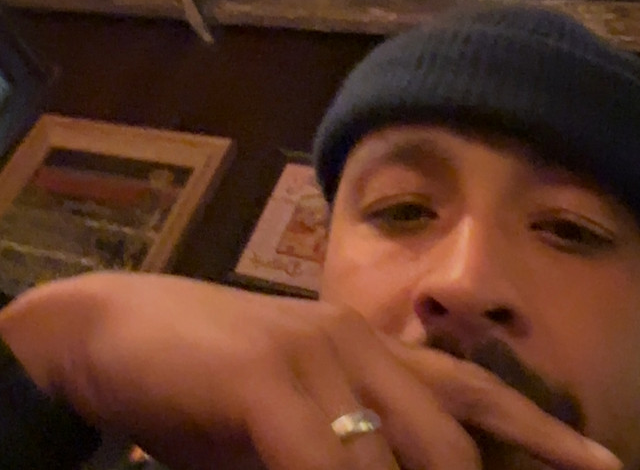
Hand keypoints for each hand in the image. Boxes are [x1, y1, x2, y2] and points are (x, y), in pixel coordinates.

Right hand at [0, 272, 621, 469]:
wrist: (117, 329)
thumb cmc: (203, 380)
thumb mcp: (284, 423)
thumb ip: (337, 452)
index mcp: (364, 347)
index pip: (469, 389)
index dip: (540, 432)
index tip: (606, 469)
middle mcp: (353, 341)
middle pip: (447, 441)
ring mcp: (312, 352)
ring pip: (392, 462)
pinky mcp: (266, 375)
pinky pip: (325, 465)